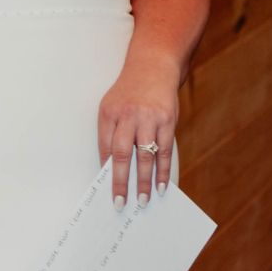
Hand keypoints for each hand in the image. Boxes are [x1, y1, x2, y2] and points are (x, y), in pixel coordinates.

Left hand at [97, 54, 178, 209]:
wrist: (153, 67)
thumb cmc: (129, 93)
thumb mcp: (112, 106)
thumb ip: (112, 132)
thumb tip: (111, 166)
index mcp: (108, 113)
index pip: (104, 146)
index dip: (105, 168)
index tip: (104, 188)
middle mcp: (127, 116)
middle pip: (121, 154)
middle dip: (120, 181)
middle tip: (119, 202)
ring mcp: (148, 118)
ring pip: (145, 156)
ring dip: (143, 181)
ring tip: (141, 200)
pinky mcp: (167, 121)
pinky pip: (164, 151)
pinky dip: (162, 170)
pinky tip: (161, 185)